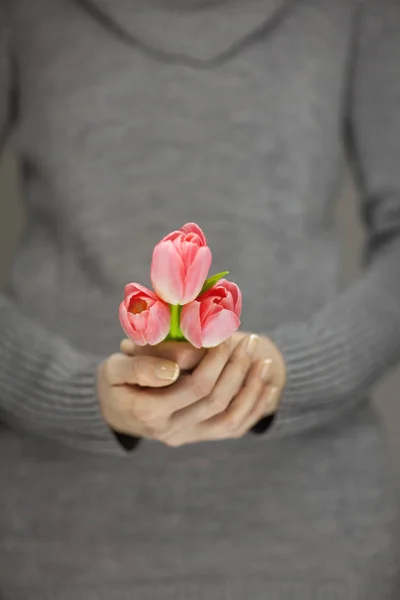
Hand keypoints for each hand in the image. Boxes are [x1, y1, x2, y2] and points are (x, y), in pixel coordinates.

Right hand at [97, 338, 256, 440]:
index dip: (215, 361)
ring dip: (252, 388)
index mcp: (150, 412)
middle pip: (216, 401)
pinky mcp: (199, 437)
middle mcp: (171, 431)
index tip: (225, 336)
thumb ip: (139, 367)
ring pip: (231, 418)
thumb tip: (173, 369)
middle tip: (248, 341)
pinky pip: (234, 428)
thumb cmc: (114, 382)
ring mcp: (187, 437)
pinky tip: (269, 386)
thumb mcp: (114, 368)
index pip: (195, 386)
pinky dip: (255, 407)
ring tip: (264, 360)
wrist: (113, 412)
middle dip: (237, 368)